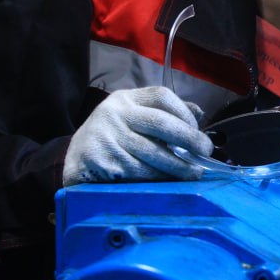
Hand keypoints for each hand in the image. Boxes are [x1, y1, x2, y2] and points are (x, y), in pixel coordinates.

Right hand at [62, 87, 213, 185]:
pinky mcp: (99, 161)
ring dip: (177, 166)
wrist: (74, 158)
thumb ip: (162, 113)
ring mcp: (105, 137)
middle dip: (189, 139)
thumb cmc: (113, 137)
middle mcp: (114, 113)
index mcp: (125, 99)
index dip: (185, 113)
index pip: (161, 96)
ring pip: (151, 153)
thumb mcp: (132, 116)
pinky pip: (136, 173)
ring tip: (193, 174)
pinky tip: (168, 183)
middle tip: (206, 152)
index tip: (198, 130)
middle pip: (160, 123)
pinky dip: (157, 179)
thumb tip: (199, 114)